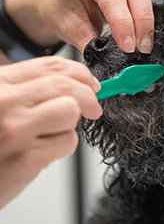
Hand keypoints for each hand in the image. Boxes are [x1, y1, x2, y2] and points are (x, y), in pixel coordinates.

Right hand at [0, 56, 100, 208]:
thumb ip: (29, 90)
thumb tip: (74, 85)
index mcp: (0, 84)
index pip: (51, 66)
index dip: (80, 73)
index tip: (91, 84)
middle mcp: (5, 101)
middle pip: (66, 85)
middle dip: (89, 96)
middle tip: (94, 107)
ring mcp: (15, 128)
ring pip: (71, 110)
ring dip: (70, 123)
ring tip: (52, 133)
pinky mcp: (26, 158)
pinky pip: (67, 142)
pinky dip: (62, 147)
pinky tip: (41, 152)